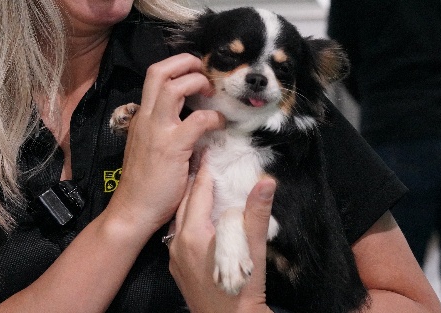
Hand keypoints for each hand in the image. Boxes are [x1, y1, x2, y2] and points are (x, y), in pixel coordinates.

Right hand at [107, 53, 222, 232]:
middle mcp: (146, 118)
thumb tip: (189, 117)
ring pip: (173, 86)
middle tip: (203, 70)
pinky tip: (219, 124)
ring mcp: (157, 131)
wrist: (133, 210)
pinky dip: (213, 117)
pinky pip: (196, 120)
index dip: (177, 67)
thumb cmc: (144, 183)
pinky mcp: (171, 147)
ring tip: (210, 92)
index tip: (195, 73)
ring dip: (197, 82)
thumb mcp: (149, 146)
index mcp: (142, 117)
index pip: (154, 77)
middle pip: (159, 71)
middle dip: (185, 62)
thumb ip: (163, 129)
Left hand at [168, 159, 275, 312]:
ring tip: (201, 183)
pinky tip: (199, 217)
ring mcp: (174, 257)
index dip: (205, 170)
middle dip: (194, 181)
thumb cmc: (243, 290)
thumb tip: (266, 182)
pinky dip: (188, 220)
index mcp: (193, 233)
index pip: (198, 192)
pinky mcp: (177, 269)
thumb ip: (257, 213)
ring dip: (190, 201)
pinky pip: (179, 235)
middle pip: (184, 202)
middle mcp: (178, 243)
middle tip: (202, 159)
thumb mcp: (253, 249)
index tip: (209, 150)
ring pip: (180, 218)